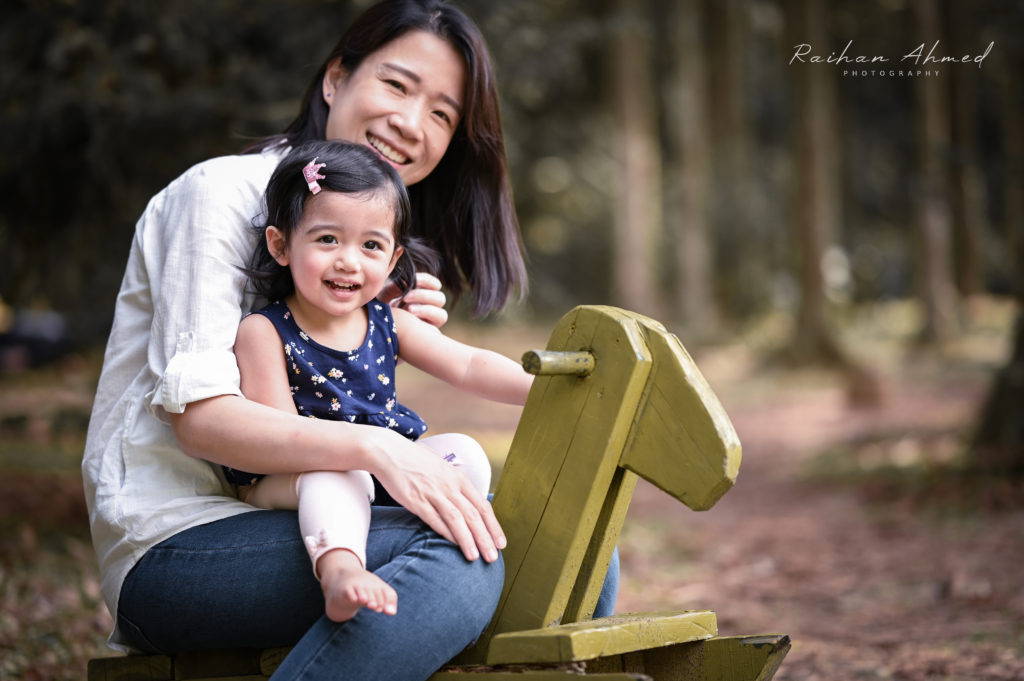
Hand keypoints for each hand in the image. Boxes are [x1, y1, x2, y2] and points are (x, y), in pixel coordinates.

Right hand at [369, 432, 505, 562]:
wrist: (388, 452)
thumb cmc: (415, 460)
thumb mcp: (441, 467)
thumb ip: (454, 484)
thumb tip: (466, 500)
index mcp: (458, 478)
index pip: (482, 505)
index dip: (493, 526)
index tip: (501, 543)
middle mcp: (449, 485)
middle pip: (473, 515)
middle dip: (485, 538)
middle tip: (493, 557)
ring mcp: (433, 493)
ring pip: (456, 519)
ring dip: (468, 540)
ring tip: (475, 557)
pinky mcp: (416, 500)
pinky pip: (434, 519)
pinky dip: (446, 533)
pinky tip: (453, 545)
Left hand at [379, 273, 447, 327]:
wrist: (379, 331)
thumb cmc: (384, 310)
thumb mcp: (385, 297)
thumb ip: (393, 289)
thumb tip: (404, 281)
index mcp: (425, 294)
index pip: (435, 284)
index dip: (426, 281)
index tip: (412, 280)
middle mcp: (432, 308)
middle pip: (440, 298)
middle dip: (423, 296)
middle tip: (405, 298)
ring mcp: (432, 323)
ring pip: (442, 314)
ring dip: (425, 310)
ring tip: (408, 311)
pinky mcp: (430, 335)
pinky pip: (436, 331)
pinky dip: (426, 327)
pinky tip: (411, 324)